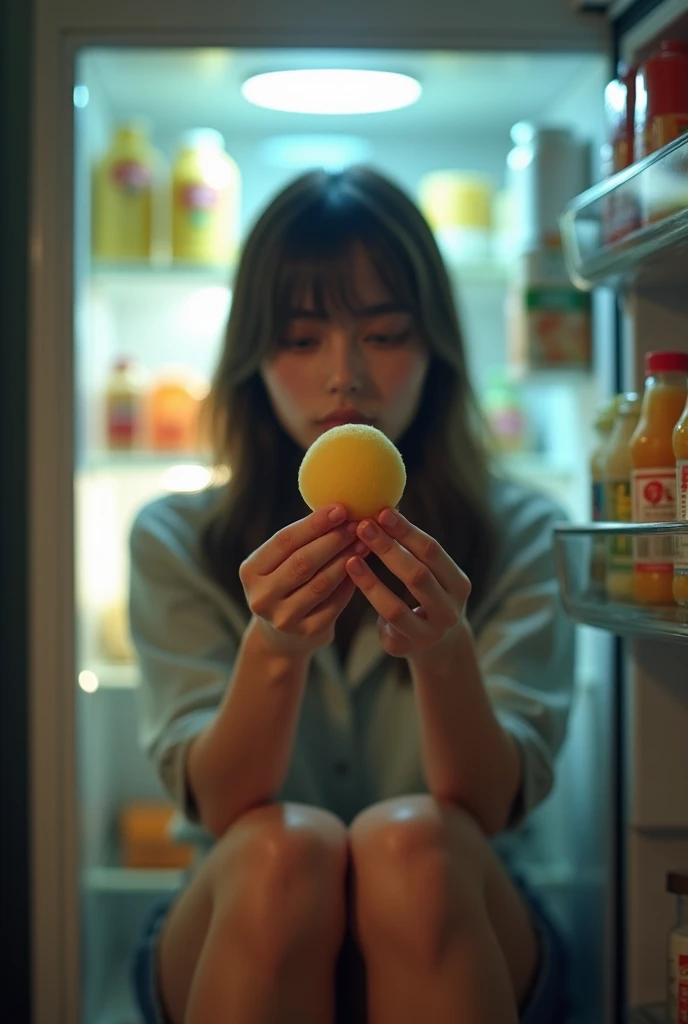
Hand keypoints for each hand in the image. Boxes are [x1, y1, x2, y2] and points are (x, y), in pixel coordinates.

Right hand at [240, 505, 370, 657]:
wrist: (283, 636)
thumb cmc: (287, 584)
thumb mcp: (281, 563)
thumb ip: (301, 540)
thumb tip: (339, 508)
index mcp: (251, 571)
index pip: (284, 541)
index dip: (314, 524)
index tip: (340, 508)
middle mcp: (262, 596)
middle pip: (303, 562)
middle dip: (334, 540)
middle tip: (358, 524)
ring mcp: (283, 618)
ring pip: (321, 583)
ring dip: (346, 560)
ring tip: (364, 543)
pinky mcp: (307, 632)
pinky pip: (335, 603)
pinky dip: (350, 583)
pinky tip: (363, 568)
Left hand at [345, 508, 470, 660]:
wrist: (438, 645)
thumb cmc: (428, 596)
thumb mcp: (431, 574)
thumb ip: (414, 549)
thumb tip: (387, 506)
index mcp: (458, 584)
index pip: (433, 552)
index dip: (407, 531)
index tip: (383, 511)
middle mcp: (449, 610)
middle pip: (417, 576)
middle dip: (388, 549)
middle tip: (363, 526)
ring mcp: (429, 633)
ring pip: (397, 606)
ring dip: (371, 580)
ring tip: (351, 557)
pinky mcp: (408, 647)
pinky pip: (384, 623)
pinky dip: (369, 600)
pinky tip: (353, 578)